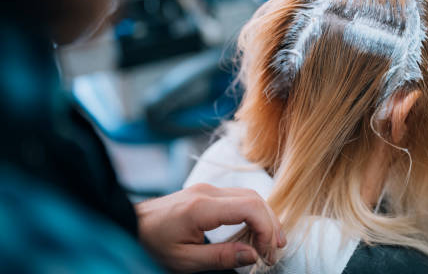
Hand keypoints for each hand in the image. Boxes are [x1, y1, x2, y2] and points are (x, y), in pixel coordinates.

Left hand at [135, 183, 286, 272]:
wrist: (129, 225)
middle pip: (254, 198)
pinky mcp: (206, 193)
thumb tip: (252, 255)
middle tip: (275, 251)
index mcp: (201, 207)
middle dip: (270, 224)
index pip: (249, 207)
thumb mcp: (184, 261)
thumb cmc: (151, 244)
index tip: (267, 253)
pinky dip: (252, 214)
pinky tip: (253, 233)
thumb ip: (221, 257)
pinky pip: (238, 198)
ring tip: (270, 244)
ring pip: (249, 196)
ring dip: (264, 218)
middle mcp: (207, 191)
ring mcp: (207, 189)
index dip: (266, 229)